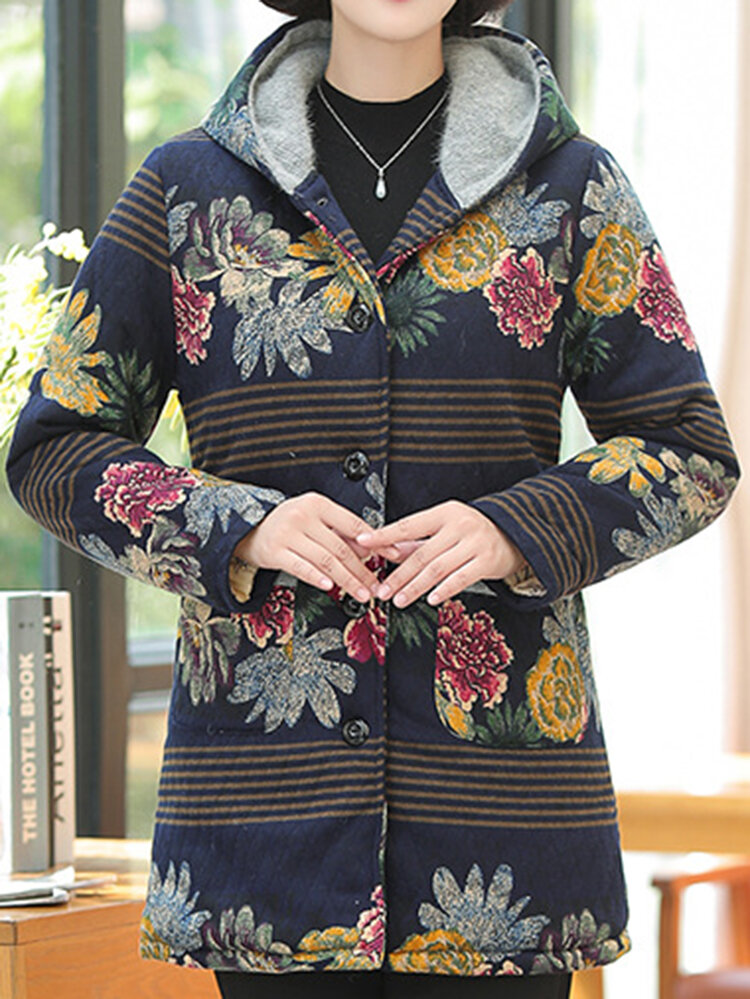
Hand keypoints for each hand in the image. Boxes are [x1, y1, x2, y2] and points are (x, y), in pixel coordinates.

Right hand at [233, 492, 398, 602]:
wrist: (250, 528)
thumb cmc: (289, 524)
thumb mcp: (315, 519)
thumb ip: (341, 532)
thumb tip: (372, 550)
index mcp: (318, 504)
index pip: (354, 525)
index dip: (376, 543)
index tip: (392, 555)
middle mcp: (302, 516)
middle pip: (341, 548)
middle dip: (362, 570)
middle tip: (376, 585)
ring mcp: (287, 534)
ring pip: (325, 561)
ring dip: (347, 580)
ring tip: (361, 593)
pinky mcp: (274, 551)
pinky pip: (300, 567)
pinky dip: (317, 578)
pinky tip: (330, 587)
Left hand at [356, 500, 524, 607]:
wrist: (515, 532)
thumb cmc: (474, 531)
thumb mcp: (446, 527)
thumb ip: (418, 540)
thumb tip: (388, 550)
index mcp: (444, 513)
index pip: (408, 525)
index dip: (384, 535)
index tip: (363, 543)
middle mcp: (459, 526)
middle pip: (421, 554)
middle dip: (398, 575)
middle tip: (381, 590)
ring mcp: (474, 543)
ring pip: (438, 569)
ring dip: (415, 587)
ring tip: (399, 600)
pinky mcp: (487, 561)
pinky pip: (461, 579)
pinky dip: (444, 590)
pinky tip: (430, 600)